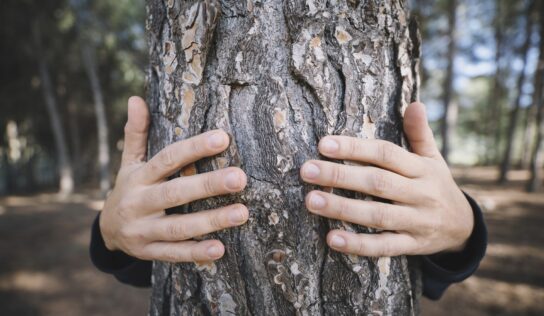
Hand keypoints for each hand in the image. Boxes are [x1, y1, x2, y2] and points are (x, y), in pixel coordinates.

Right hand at [99, 96, 247, 262]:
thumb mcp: (129, 162)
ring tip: (241, 213)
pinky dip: (195, 253)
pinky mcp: (148, 252)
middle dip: (208, 185)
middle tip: (240, 178)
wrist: (107, 231)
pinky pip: (173, 253)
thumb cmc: (130, 189)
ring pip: (178, 227)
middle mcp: (138, 203)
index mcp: (138, 177)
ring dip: (210, 221)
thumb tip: (135, 98)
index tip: (223, 138)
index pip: (167, 159)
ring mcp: (142, 230)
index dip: (194, 148)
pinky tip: (220, 249)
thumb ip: (136, 133)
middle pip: (175, 193)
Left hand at [300, 102, 473, 256]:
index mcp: (421, 169)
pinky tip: (332, 239)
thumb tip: (415, 103)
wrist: (464, 228)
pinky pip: (384, 246)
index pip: (385, 154)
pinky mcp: (412, 245)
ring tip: (311, 201)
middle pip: (377, 182)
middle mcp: (419, 194)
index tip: (324, 144)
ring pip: (377, 215)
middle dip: (340, 176)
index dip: (355, 148)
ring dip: (342, 209)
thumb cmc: (437, 186)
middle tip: (307, 170)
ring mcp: (416, 221)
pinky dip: (358, 245)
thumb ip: (420, 134)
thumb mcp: (433, 159)